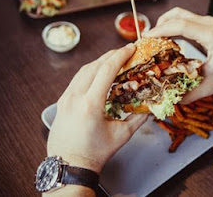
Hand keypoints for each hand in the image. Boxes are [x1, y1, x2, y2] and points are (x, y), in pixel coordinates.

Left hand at [47, 44, 147, 173]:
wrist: (69, 165)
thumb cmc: (95, 153)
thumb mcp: (121, 135)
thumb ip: (139, 118)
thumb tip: (151, 107)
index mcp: (90, 104)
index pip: (106, 70)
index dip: (120, 56)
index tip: (130, 48)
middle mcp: (75, 97)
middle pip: (94, 66)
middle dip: (110, 55)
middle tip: (124, 51)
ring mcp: (65, 99)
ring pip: (83, 71)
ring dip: (99, 62)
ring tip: (113, 60)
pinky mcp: (61, 102)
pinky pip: (76, 80)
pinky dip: (89, 72)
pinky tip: (97, 74)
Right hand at [143, 7, 212, 102]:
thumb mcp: (208, 86)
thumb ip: (188, 93)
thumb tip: (168, 99)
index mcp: (212, 36)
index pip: (181, 26)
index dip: (161, 30)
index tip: (147, 37)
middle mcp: (211, 24)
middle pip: (178, 15)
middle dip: (160, 24)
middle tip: (147, 38)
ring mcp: (210, 21)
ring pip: (181, 13)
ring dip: (166, 22)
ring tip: (155, 36)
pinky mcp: (208, 23)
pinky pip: (186, 18)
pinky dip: (173, 23)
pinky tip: (167, 36)